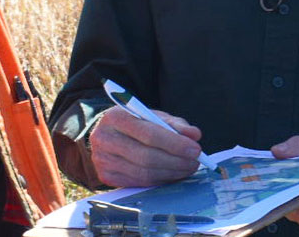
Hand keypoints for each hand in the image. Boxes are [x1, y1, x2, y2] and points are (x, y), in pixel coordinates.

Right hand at [89, 107, 203, 187]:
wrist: (107, 134)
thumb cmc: (135, 123)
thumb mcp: (153, 116)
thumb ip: (174, 124)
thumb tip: (194, 135)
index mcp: (116, 117)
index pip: (149, 134)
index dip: (175, 144)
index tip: (196, 149)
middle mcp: (104, 138)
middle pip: (146, 156)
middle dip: (176, 161)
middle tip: (195, 162)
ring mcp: (103, 159)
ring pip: (143, 173)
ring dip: (171, 173)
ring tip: (188, 168)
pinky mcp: (106, 176)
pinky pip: (138, 182)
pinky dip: (160, 180)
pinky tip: (172, 174)